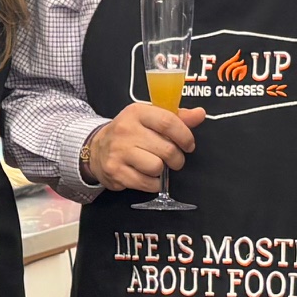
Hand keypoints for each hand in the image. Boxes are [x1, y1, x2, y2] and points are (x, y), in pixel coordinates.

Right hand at [82, 103, 204, 193]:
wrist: (96, 149)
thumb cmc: (130, 133)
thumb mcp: (149, 118)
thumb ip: (176, 117)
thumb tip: (200, 114)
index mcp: (137, 112)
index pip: (168, 122)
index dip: (185, 136)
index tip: (189, 145)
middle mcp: (126, 130)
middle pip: (166, 149)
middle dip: (177, 159)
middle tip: (174, 159)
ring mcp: (119, 152)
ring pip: (157, 167)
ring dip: (162, 171)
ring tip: (157, 166)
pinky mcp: (115, 171)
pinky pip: (147, 183)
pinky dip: (153, 183)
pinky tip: (147, 175)